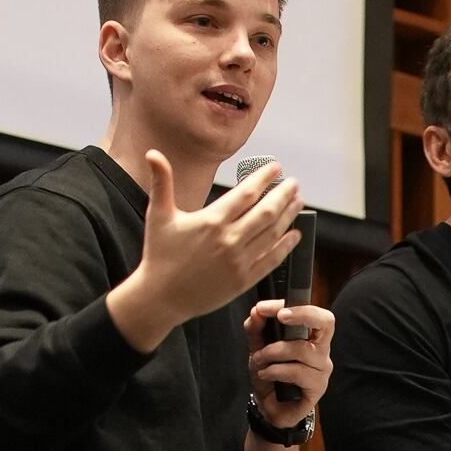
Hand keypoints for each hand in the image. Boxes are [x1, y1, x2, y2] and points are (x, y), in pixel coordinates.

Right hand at [108, 153, 301, 349]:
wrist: (161, 297)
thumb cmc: (159, 255)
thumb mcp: (158, 215)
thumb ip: (162, 182)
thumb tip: (152, 153)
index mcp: (211, 221)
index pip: (246, 193)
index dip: (264, 178)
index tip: (276, 168)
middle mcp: (229, 240)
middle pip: (266, 212)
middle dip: (284, 194)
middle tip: (294, 183)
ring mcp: (239, 262)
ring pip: (273, 234)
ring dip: (289, 216)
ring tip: (298, 202)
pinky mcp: (243, 280)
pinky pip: (271, 260)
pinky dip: (286, 246)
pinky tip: (295, 235)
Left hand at [245, 299, 334, 422]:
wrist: (269, 406)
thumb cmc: (270, 374)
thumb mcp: (257, 347)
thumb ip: (256, 329)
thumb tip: (257, 311)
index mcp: (311, 336)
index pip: (315, 313)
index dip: (296, 306)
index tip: (269, 307)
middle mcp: (321, 350)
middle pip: (326, 323)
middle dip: (302, 315)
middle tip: (280, 318)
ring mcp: (322, 369)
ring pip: (302, 349)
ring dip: (273, 352)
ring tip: (259, 360)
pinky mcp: (318, 387)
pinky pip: (297, 372)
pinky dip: (275, 370)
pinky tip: (265, 375)